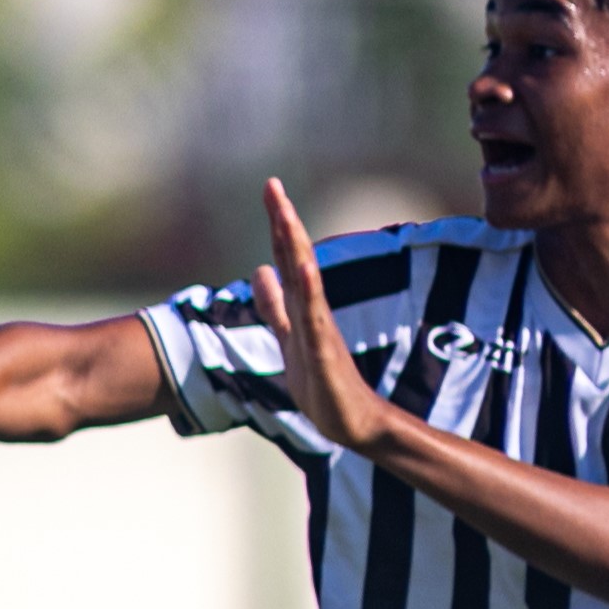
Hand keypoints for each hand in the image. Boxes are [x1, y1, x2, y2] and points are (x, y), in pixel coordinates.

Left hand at [249, 178, 392, 452]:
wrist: (349, 424)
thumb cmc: (322, 384)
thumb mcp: (288, 337)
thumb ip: (274, 305)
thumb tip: (258, 271)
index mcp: (301, 307)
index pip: (287, 258)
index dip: (278, 225)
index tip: (271, 187)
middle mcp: (312, 311)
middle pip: (295, 259)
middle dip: (284, 222)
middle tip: (272, 184)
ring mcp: (319, 330)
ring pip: (306, 282)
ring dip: (295, 247)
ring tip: (285, 215)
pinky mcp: (324, 354)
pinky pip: (315, 319)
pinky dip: (309, 292)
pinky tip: (302, 268)